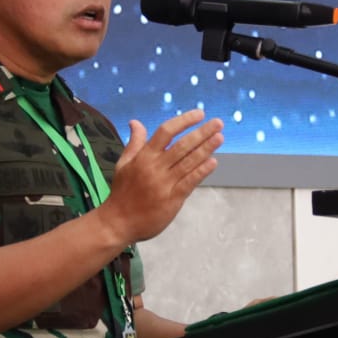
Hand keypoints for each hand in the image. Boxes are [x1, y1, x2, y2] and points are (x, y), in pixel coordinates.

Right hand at [96, 108, 223, 243]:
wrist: (118, 223)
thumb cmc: (121, 193)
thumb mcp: (124, 164)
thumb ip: (134, 143)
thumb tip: (135, 122)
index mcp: (143, 157)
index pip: (166, 132)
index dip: (184, 121)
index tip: (199, 114)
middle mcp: (155, 168)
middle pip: (182, 145)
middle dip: (202, 133)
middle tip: (218, 123)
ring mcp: (164, 184)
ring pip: (189, 162)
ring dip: (206, 149)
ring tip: (219, 138)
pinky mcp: (172, 199)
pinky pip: (190, 182)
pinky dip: (202, 171)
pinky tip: (213, 162)